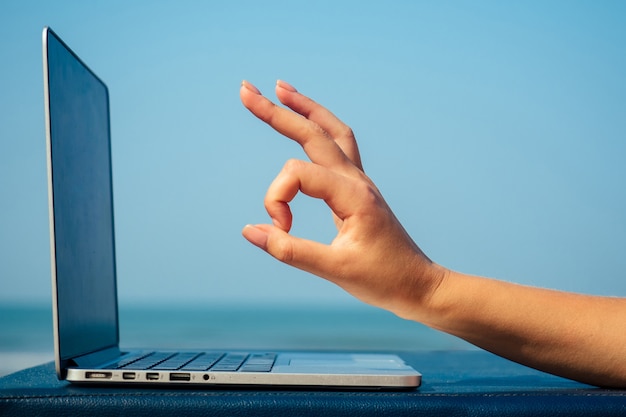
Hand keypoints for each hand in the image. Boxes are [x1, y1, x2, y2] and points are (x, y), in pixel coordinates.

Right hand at [239, 80, 444, 316]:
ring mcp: (359, 181)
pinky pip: (339, 147)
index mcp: (353, 194)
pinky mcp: (358, 190)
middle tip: (245, 89)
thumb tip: (249, 230)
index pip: (298, 174)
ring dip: (305, 110)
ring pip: (331, 132)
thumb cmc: (383, 279)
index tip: (280, 229)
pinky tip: (309, 123)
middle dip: (278, 111)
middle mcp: (356, 180)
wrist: (419, 285)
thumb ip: (289, 250)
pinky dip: (319, 129)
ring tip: (281, 89)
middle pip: (313, 132)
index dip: (277, 199)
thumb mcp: (335, 270)